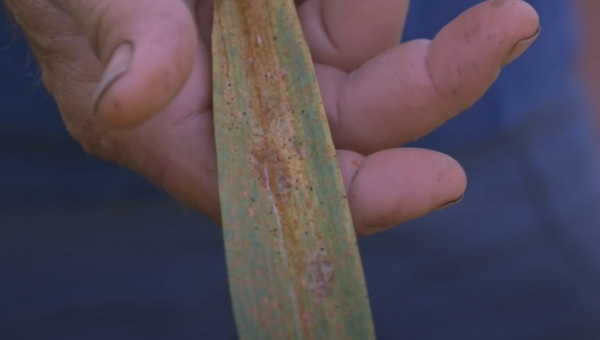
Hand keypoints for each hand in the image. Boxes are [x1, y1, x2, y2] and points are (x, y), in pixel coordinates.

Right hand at [4, 0, 538, 234]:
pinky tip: (381, 1)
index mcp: (187, 136)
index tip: (438, 182)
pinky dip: (368, 1)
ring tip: (471, 14)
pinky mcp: (299, 10)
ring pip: (368, 55)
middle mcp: (246, 104)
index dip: (359, 197)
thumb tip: (133, 101)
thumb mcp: (86, 8)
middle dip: (434, 85)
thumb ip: (119, 49)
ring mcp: (278, 54)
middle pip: (355, 121)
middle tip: (505, 30)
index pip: (282, 188)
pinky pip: (355, 10)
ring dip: (398, 21)